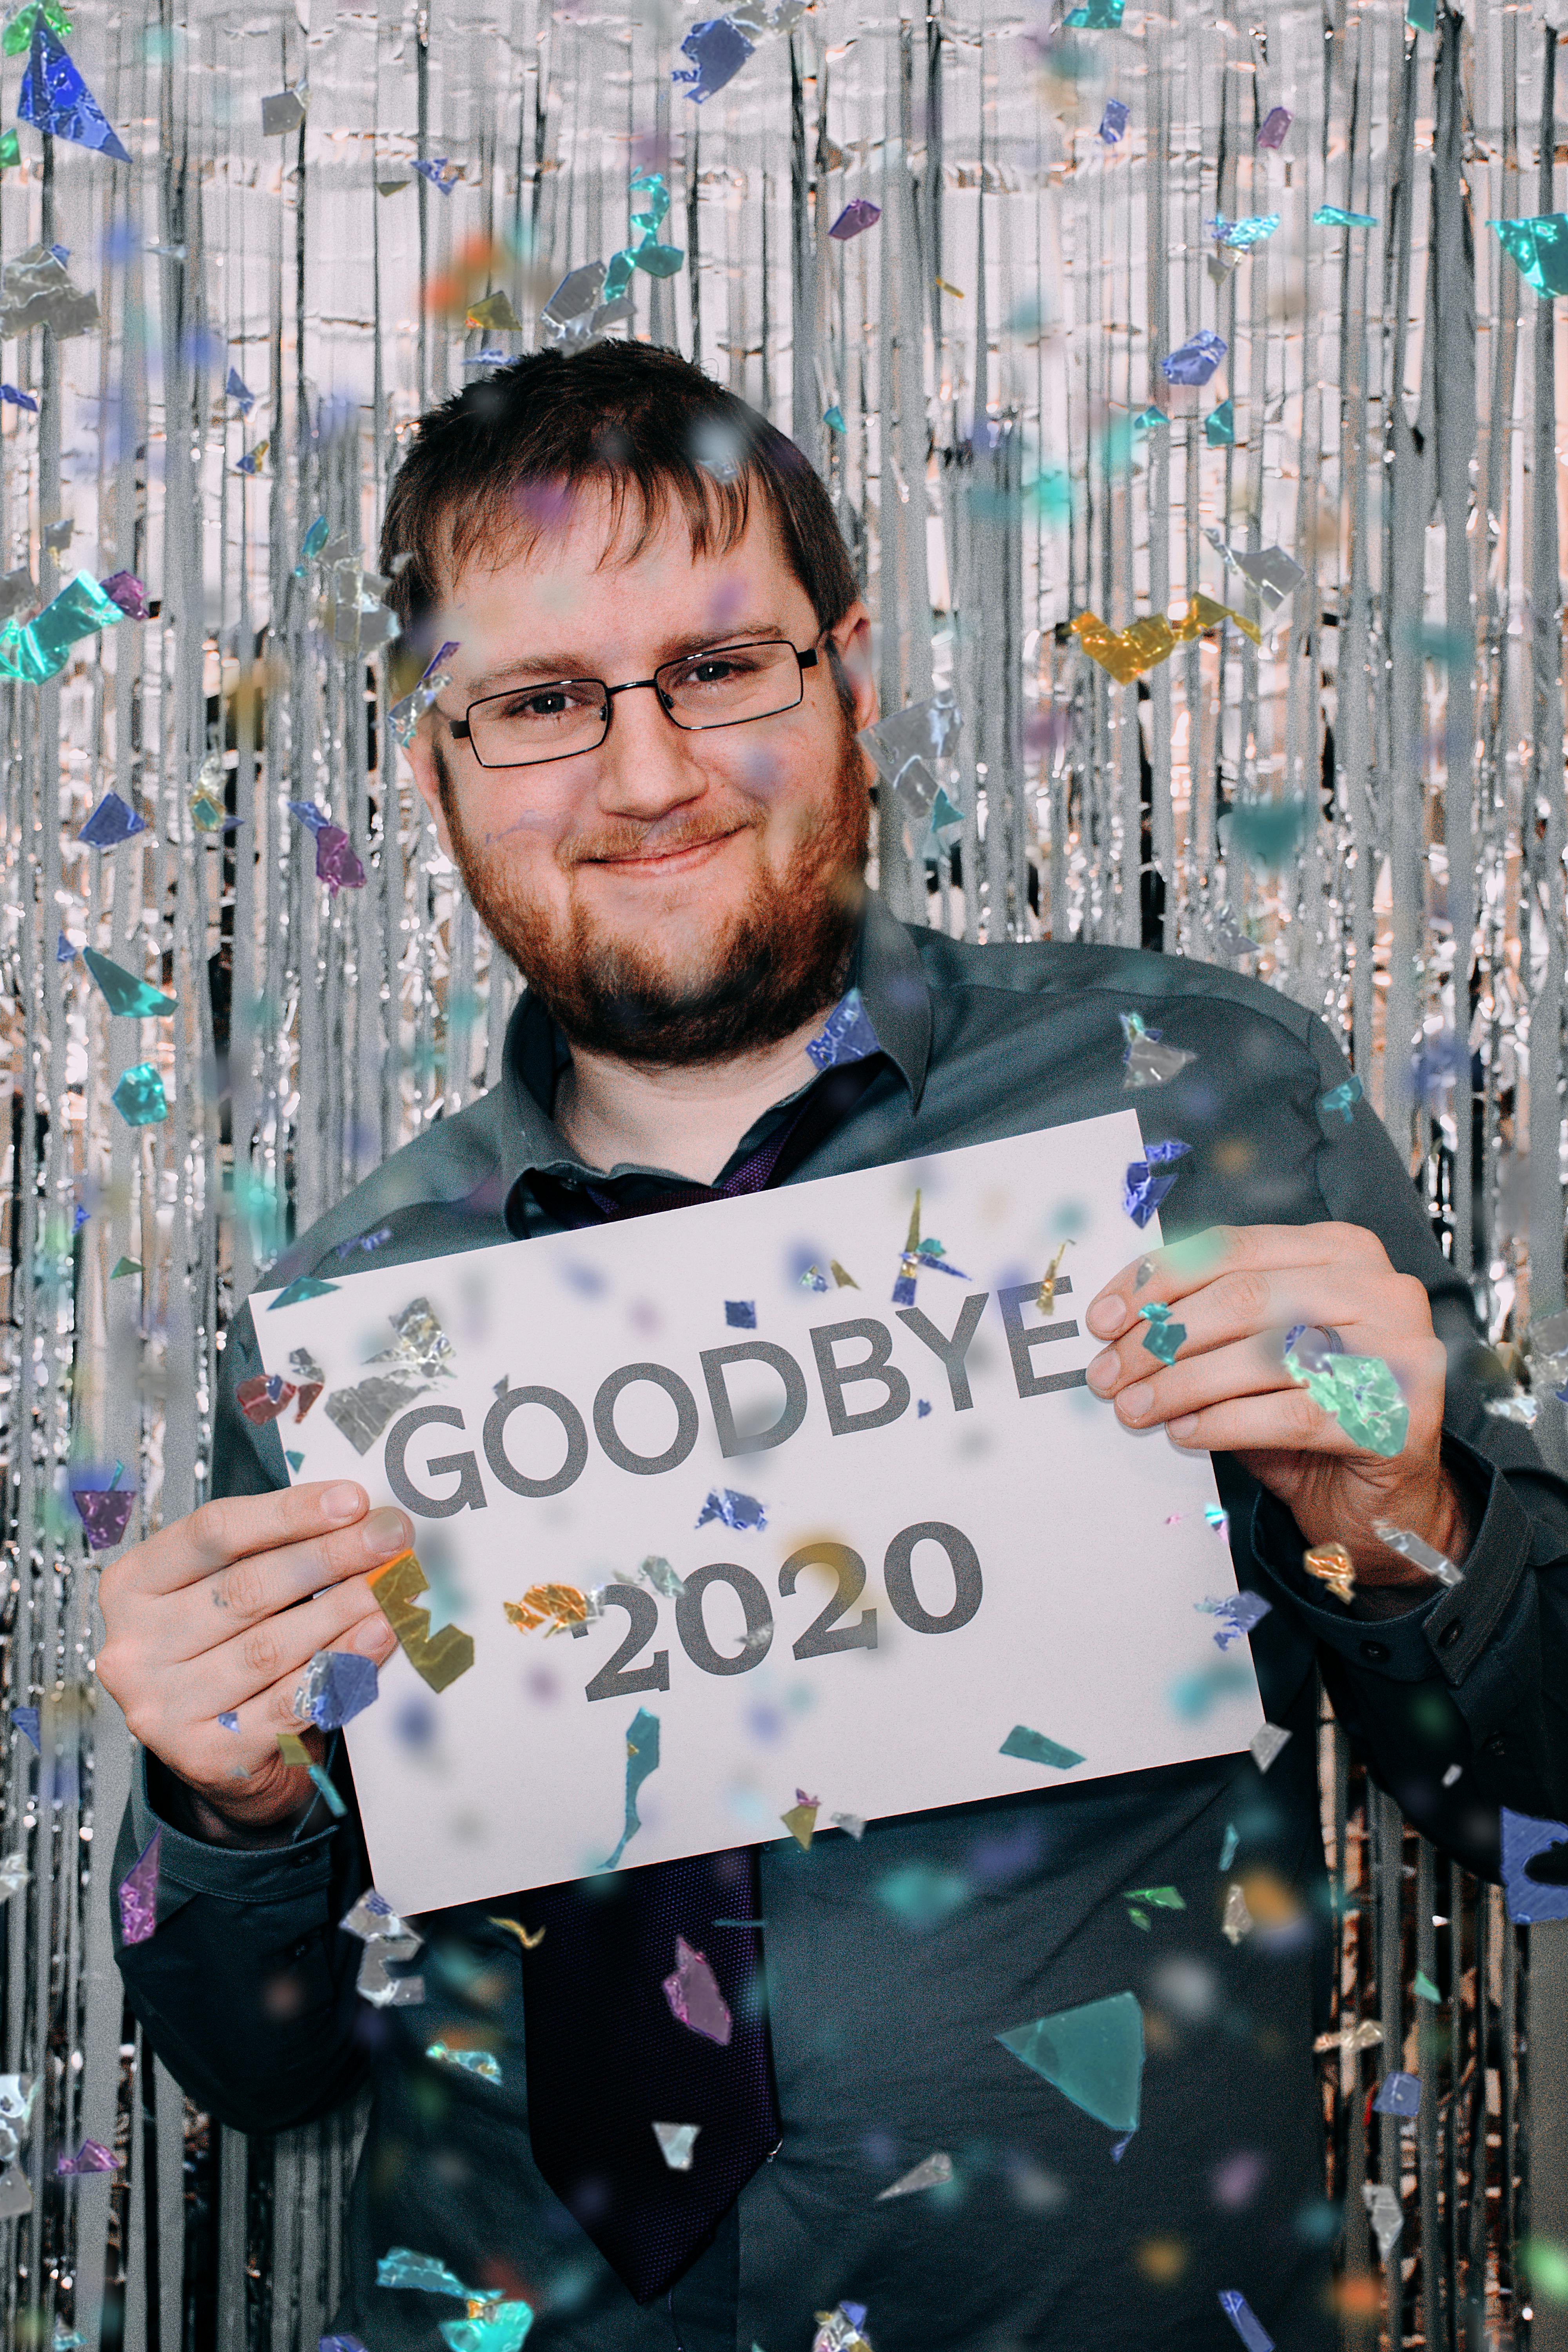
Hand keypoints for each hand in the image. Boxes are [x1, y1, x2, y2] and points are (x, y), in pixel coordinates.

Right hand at [96, 1482, 407, 1837]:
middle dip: (331, 1556)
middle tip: (392, 1536)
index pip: (212, 1533)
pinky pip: (288, 1702)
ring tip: (395, 1583)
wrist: (217, 1751)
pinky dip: (340, 1665)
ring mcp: (164, 1706)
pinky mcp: (207, 1755)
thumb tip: (357, 1516)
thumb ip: (270, 1550)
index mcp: (132, 1586)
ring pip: (270, 1646)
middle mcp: (135, 1646)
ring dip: (343, 1609)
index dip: (288, 1513)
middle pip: (246, 1588)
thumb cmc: (223, 1647)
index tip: (353, 1500)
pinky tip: (379, 1636)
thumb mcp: (221, 1587)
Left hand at [1083, 1223, 1468, 1583]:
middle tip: (1108, 1374)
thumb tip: (1119, 1325)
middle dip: (1160, 1338)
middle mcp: (1380, 1289)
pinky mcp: (1398, 1417)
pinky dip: (1222, 1423)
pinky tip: (1184, 1432)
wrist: (1384, 1498)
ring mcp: (1399, 1352)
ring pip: (1260, 1354)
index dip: (1157, 1281)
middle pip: (1242, 1297)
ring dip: (1179, 1384)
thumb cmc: (1315, 1412)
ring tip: (1134, 1407)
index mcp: (1343, 1252)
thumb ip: (1208, 1323)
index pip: (1231, 1247)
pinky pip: (1287, 1414)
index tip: (1104, 1317)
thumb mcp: (1258, 1350)